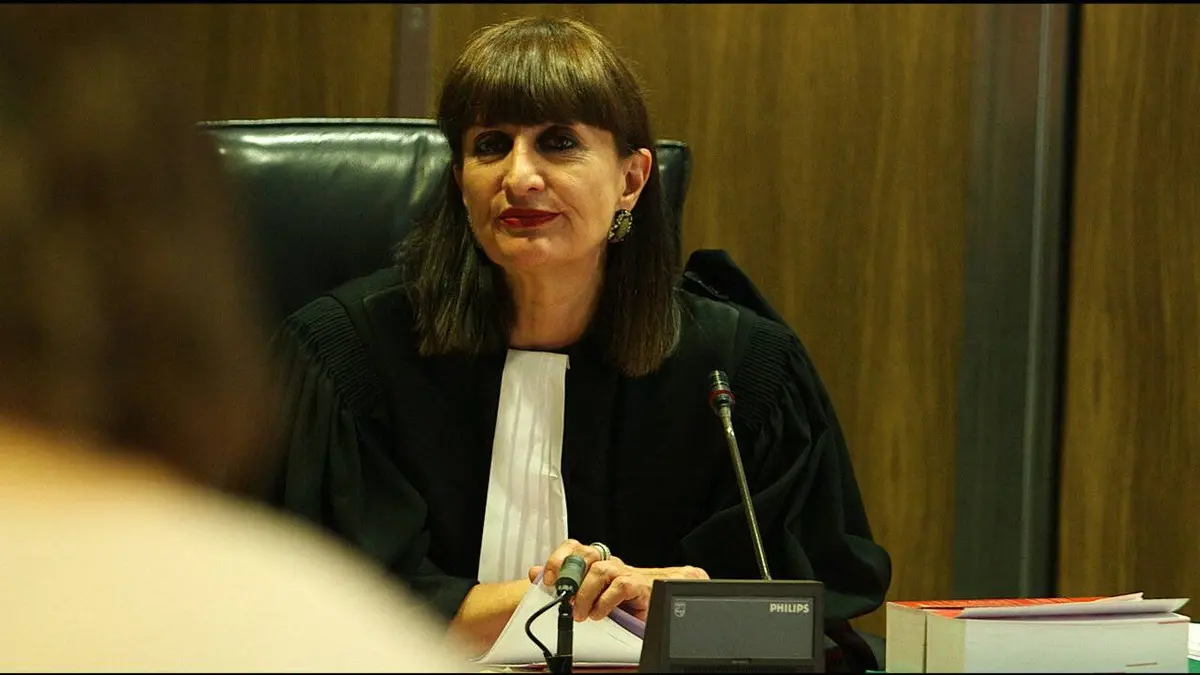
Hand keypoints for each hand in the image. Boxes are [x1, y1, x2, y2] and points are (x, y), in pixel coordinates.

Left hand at [527, 539, 708, 621]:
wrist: (654, 608)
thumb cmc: (619, 603)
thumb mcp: (585, 595)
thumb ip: (561, 582)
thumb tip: (534, 573)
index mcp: (595, 562)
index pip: (574, 547)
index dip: (558, 558)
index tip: (547, 579)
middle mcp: (609, 563)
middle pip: (586, 554)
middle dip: (570, 575)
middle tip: (563, 598)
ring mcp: (624, 572)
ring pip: (600, 570)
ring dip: (585, 594)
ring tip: (580, 614)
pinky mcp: (638, 586)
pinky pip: (620, 587)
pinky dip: (605, 602)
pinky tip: (599, 614)